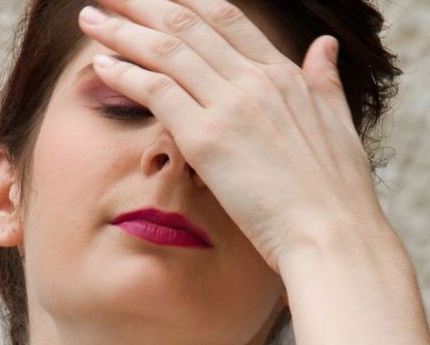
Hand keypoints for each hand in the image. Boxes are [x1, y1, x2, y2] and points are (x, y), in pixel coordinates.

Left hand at [79, 0, 391, 272]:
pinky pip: (155, 92)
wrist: (333, 236)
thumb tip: (325, 45)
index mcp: (285, 75)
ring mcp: (231, 105)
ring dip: (122, 30)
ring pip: (166, 50)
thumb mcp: (339, 125)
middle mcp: (256, 80)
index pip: (226, 18)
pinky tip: (99, 65)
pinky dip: (124, 73)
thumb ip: (326, 81)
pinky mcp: (207, 138)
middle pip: (188, 23)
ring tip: (91, 19)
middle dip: (143, 5)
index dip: (187, 2)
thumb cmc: (338, 197)